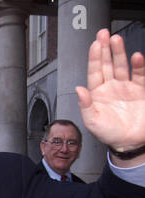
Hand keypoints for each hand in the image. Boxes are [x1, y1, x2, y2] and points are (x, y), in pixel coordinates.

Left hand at [76, 28, 144, 153]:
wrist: (129, 143)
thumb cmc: (109, 134)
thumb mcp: (92, 121)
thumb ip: (85, 105)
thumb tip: (79, 89)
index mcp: (97, 93)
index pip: (94, 71)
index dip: (94, 57)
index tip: (95, 44)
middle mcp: (110, 88)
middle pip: (106, 64)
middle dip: (105, 49)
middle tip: (103, 34)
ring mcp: (125, 88)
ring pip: (121, 66)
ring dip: (119, 53)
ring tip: (116, 40)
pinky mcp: (140, 91)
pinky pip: (139, 75)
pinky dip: (138, 66)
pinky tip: (136, 57)